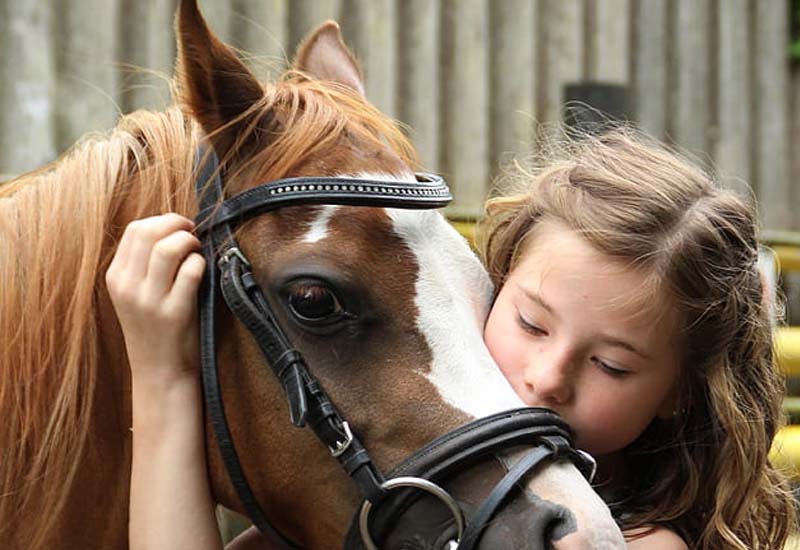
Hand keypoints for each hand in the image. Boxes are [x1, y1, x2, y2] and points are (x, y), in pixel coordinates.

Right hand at [106, 213, 205, 384]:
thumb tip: (172, 227)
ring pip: (169, 248)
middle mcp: (127, 287)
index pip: (135, 230)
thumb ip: (144, 264)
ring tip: (197, 251)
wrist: (160, 372)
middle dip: (177, 224)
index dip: (162, 221)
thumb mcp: (136, 294)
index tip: (179, 228)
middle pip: (149, 232)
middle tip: (193, 233)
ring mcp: (149, 301)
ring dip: (190, 241)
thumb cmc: (155, 328)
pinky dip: (201, 263)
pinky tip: (202, 271)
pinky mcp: (174, 313)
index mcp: (115, 277)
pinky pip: (191, 271)